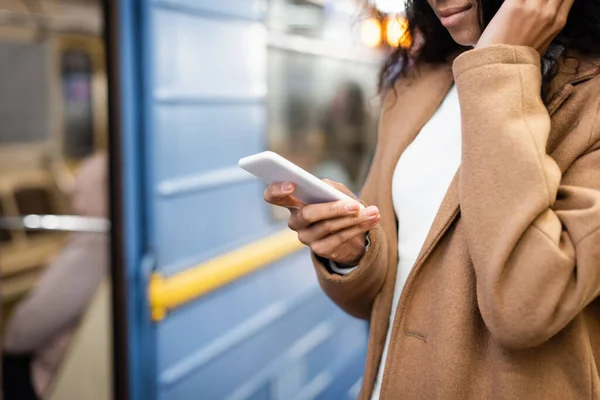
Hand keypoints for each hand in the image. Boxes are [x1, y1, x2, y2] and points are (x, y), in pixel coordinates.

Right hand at [264, 179, 379, 265]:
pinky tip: (372, 221)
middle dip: (333, 209)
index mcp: (293, 202)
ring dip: (354, 219)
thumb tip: (327, 189)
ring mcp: (306, 237)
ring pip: (328, 226)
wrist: (352, 232)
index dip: (277, 191)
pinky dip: (358, 228)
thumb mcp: (334, 191)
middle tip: (354, 205)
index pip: (273, 196)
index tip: (291, 184)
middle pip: (308, 214)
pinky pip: (339, 238)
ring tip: (373, 212)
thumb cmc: (338, 204)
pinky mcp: (320, 251)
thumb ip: (329, 187)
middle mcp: (295, 221)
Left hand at [477, 0, 573, 54]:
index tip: (545, 1)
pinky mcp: (514, 4)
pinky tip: (511, 5)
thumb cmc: (517, 60)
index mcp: (558, 22)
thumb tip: (544, 20)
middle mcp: (549, 12)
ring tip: (521, 6)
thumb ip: (547, 28)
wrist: (500, 67)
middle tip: (530, 5)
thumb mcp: (542, 46)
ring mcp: (533, 6)